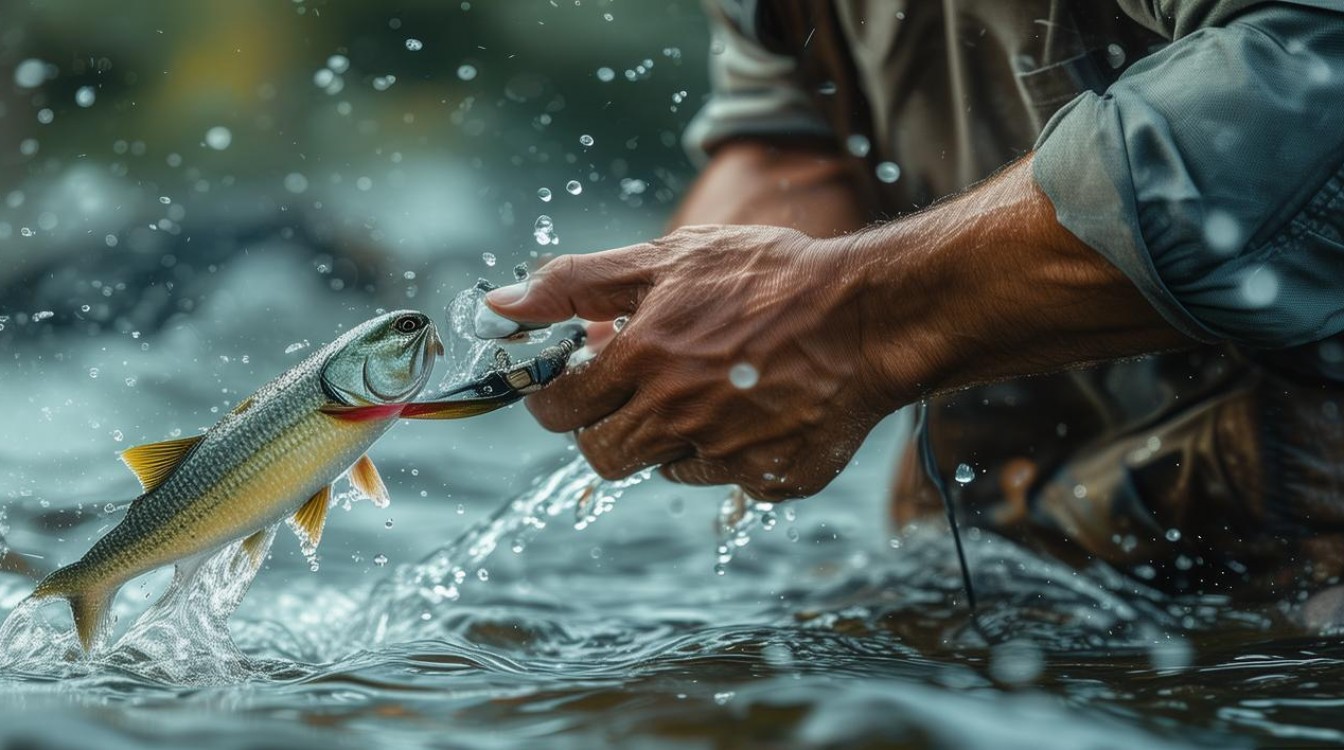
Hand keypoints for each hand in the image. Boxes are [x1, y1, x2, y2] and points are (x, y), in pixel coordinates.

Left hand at [486, 225, 918, 499]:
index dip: (555, 396)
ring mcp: (726, 454)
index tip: (571, 382)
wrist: (869, 314)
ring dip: (668, 435)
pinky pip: (727, 477)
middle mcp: (677, 416)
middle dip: (606, 423)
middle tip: (636, 389)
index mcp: (642, 359)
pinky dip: (730, 450)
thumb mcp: (669, 259)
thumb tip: (498, 304)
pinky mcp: (771, 478)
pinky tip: (757, 408)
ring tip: (706, 388)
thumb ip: (576, 282)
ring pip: (662, 467)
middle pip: (602, 454)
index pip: (559, 407)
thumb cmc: (768, 277)